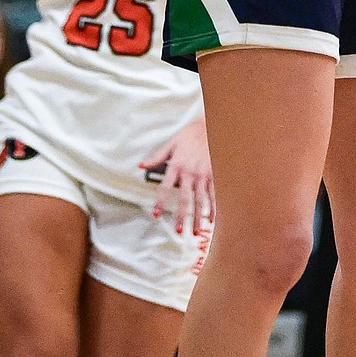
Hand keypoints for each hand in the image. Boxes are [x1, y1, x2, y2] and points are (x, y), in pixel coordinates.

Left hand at [142, 117, 213, 235]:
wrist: (210, 125)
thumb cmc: (190, 134)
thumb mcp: (171, 142)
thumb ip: (157, 156)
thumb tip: (142, 165)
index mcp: (177, 165)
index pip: (166, 187)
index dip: (160, 201)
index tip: (156, 214)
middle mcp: (190, 172)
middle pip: (185, 198)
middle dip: (182, 216)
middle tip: (179, 230)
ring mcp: (203, 174)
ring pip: (199, 200)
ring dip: (197, 217)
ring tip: (194, 231)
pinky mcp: (213, 174)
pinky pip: (213, 194)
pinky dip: (212, 207)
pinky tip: (211, 219)